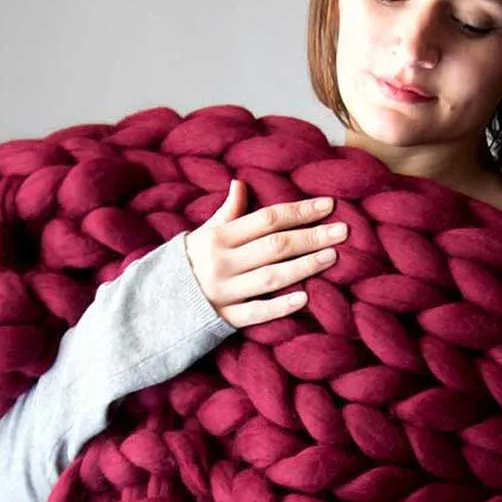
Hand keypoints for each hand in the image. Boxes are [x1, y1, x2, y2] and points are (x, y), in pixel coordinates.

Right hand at [183, 179, 348, 327]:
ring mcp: (225, 291)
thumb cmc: (188, 262)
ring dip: (304, 266)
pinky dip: (279, 306)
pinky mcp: (226, 318)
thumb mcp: (202, 233)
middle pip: (275, 246)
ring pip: (270, 277)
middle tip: (343, 231)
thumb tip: (241, 183)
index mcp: (219, 236)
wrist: (158, 302)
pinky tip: (304, 298)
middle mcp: (223, 262)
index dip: (299, 211)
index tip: (329, 205)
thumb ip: (227, 212)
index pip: (267, 218)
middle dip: (311, 236)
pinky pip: (256, 312)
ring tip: (332, 257)